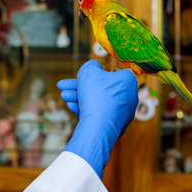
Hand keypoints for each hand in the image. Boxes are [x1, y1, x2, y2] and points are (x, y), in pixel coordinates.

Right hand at [58, 60, 137, 178]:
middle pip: (100, 88)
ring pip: (97, 101)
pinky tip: (71, 106)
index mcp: (127, 81)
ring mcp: (121, 113)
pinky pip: (98, 113)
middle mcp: (128, 97)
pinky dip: (85, 108)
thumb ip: (91, 65)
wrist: (98, 127)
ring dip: (78, 97)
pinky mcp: (114, 125)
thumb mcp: (89, 71)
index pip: (112, 72)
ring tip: (64, 96)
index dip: (96, 73)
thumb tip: (93, 67)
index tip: (84, 75)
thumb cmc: (96, 95)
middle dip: (79, 87)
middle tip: (64, 86)